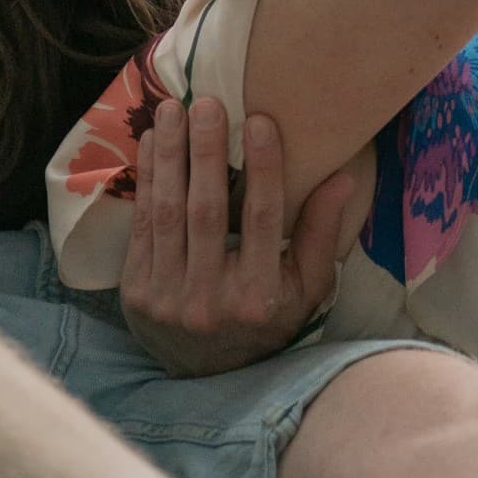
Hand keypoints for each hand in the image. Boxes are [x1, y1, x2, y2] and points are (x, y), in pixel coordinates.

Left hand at [120, 97, 353, 377]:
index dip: (262, 168)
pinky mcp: (136, 292)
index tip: (260, 120)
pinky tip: (151, 143)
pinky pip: (142, 224)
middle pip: (207, 212)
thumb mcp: (305, 288)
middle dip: (205, 152)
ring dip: (169, 155)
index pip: (263, 222)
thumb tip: (341, 176)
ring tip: (172, 110)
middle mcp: (212, 301)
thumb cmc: (267, 319)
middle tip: (207, 102)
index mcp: (260, 299)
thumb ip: (322, 234)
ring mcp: (168, 299)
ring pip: (168, 213)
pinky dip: (147, 179)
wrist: (206, 375)